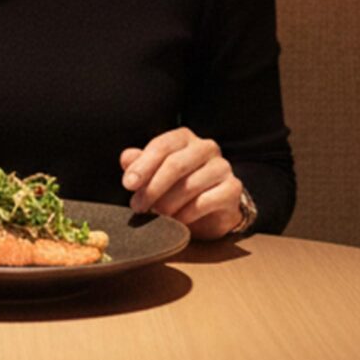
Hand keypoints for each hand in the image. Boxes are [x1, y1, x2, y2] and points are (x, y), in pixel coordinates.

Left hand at [120, 127, 243, 239]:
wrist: (210, 209)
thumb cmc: (177, 185)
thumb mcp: (154, 173)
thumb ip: (139, 164)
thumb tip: (126, 158)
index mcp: (184, 138)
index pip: (161, 146)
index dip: (142, 166)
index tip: (128, 184)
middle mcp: (206, 147)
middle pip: (175, 164)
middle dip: (152, 188)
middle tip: (138, 206)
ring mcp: (222, 167)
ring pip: (190, 185)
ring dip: (167, 204)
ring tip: (156, 216)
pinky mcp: (232, 188)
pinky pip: (205, 201)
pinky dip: (186, 214)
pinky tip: (176, 222)